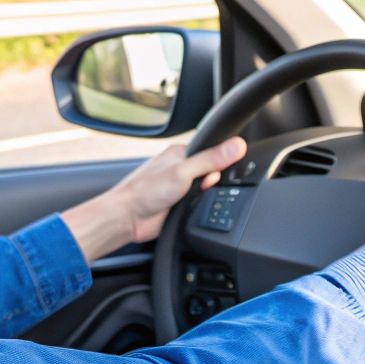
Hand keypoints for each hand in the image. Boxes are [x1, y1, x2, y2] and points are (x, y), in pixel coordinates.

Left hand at [61, 137, 246, 262]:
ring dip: (205, 196)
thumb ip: (211, 159)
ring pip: (206, 191)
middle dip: (213, 182)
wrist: (127, 218)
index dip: (221, 162)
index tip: (223, 170)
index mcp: (180, 153)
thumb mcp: (183, 171)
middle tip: (204, 186)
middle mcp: (180, 169)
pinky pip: (199, 205)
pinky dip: (200, 208)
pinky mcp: (179, 206)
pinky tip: (195, 208)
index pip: (212, 151)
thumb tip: (237, 145)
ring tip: (196, 198)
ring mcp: (180, 188)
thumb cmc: (145, 191)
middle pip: (211, 173)